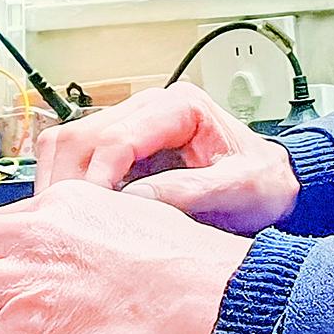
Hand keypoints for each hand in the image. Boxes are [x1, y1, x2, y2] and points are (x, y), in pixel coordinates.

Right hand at [29, 83, 300, 234]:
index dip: (96, 179)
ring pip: (68, 145)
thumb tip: (134, 201)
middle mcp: (149, 108)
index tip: (89, 216)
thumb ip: (190, 192)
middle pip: (80, 136)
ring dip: (59, 184)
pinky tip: (74, 218)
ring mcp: (132, 127)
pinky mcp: (123, 151)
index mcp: (180, 107)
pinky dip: (67, 188)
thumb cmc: (264, 182)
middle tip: (65, 226)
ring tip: (65, 225)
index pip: (116, 137)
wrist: (274, 185)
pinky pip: (77, 162)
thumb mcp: (240, 189)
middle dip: (67, 182)